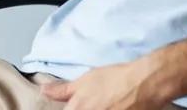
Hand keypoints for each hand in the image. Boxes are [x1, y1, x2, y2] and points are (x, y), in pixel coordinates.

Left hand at [40, 59, 173, 109]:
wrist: (143, 83)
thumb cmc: (114, 79)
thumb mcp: (84, 81)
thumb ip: (62, 90)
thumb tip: (43, 90)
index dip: (72, 109)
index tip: (77, 106)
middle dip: (86, 109)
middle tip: (99, 103)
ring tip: (109, 105)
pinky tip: (115, 108)